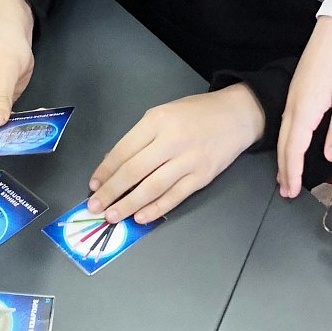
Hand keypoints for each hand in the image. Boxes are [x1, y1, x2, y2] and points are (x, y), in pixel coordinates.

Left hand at [87, 85, 264, 225]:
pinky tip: (141, 217)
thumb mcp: (164, 113)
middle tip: (95, 207)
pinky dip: (156, 208)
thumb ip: (140, 137)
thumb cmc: (197, 113)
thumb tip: (113, 164)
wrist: (237, 115)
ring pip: (153, 187)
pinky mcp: (203, 176)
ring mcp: (189, 160)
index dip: (105, 171)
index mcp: (157, 120)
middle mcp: (172, 140)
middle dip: (111, 192)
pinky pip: (175, 196)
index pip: (123, 150)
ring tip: (113, 216)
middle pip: (134, 171)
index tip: (93, 185)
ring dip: (129, 204)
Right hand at [277, 17, 331, 197]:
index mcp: (305, 109)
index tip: (291, 191)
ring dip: (284, 156)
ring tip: (285, 175)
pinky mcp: (299, 89)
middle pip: (284, 144)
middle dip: (284, 169)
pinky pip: (288, 121)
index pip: (294, 149)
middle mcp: (294, 104)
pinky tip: (293, 144)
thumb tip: (330, 156)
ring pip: (284, 133)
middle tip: (285, 191)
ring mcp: (294, 96)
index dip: (293, 172)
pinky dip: (288, 140)